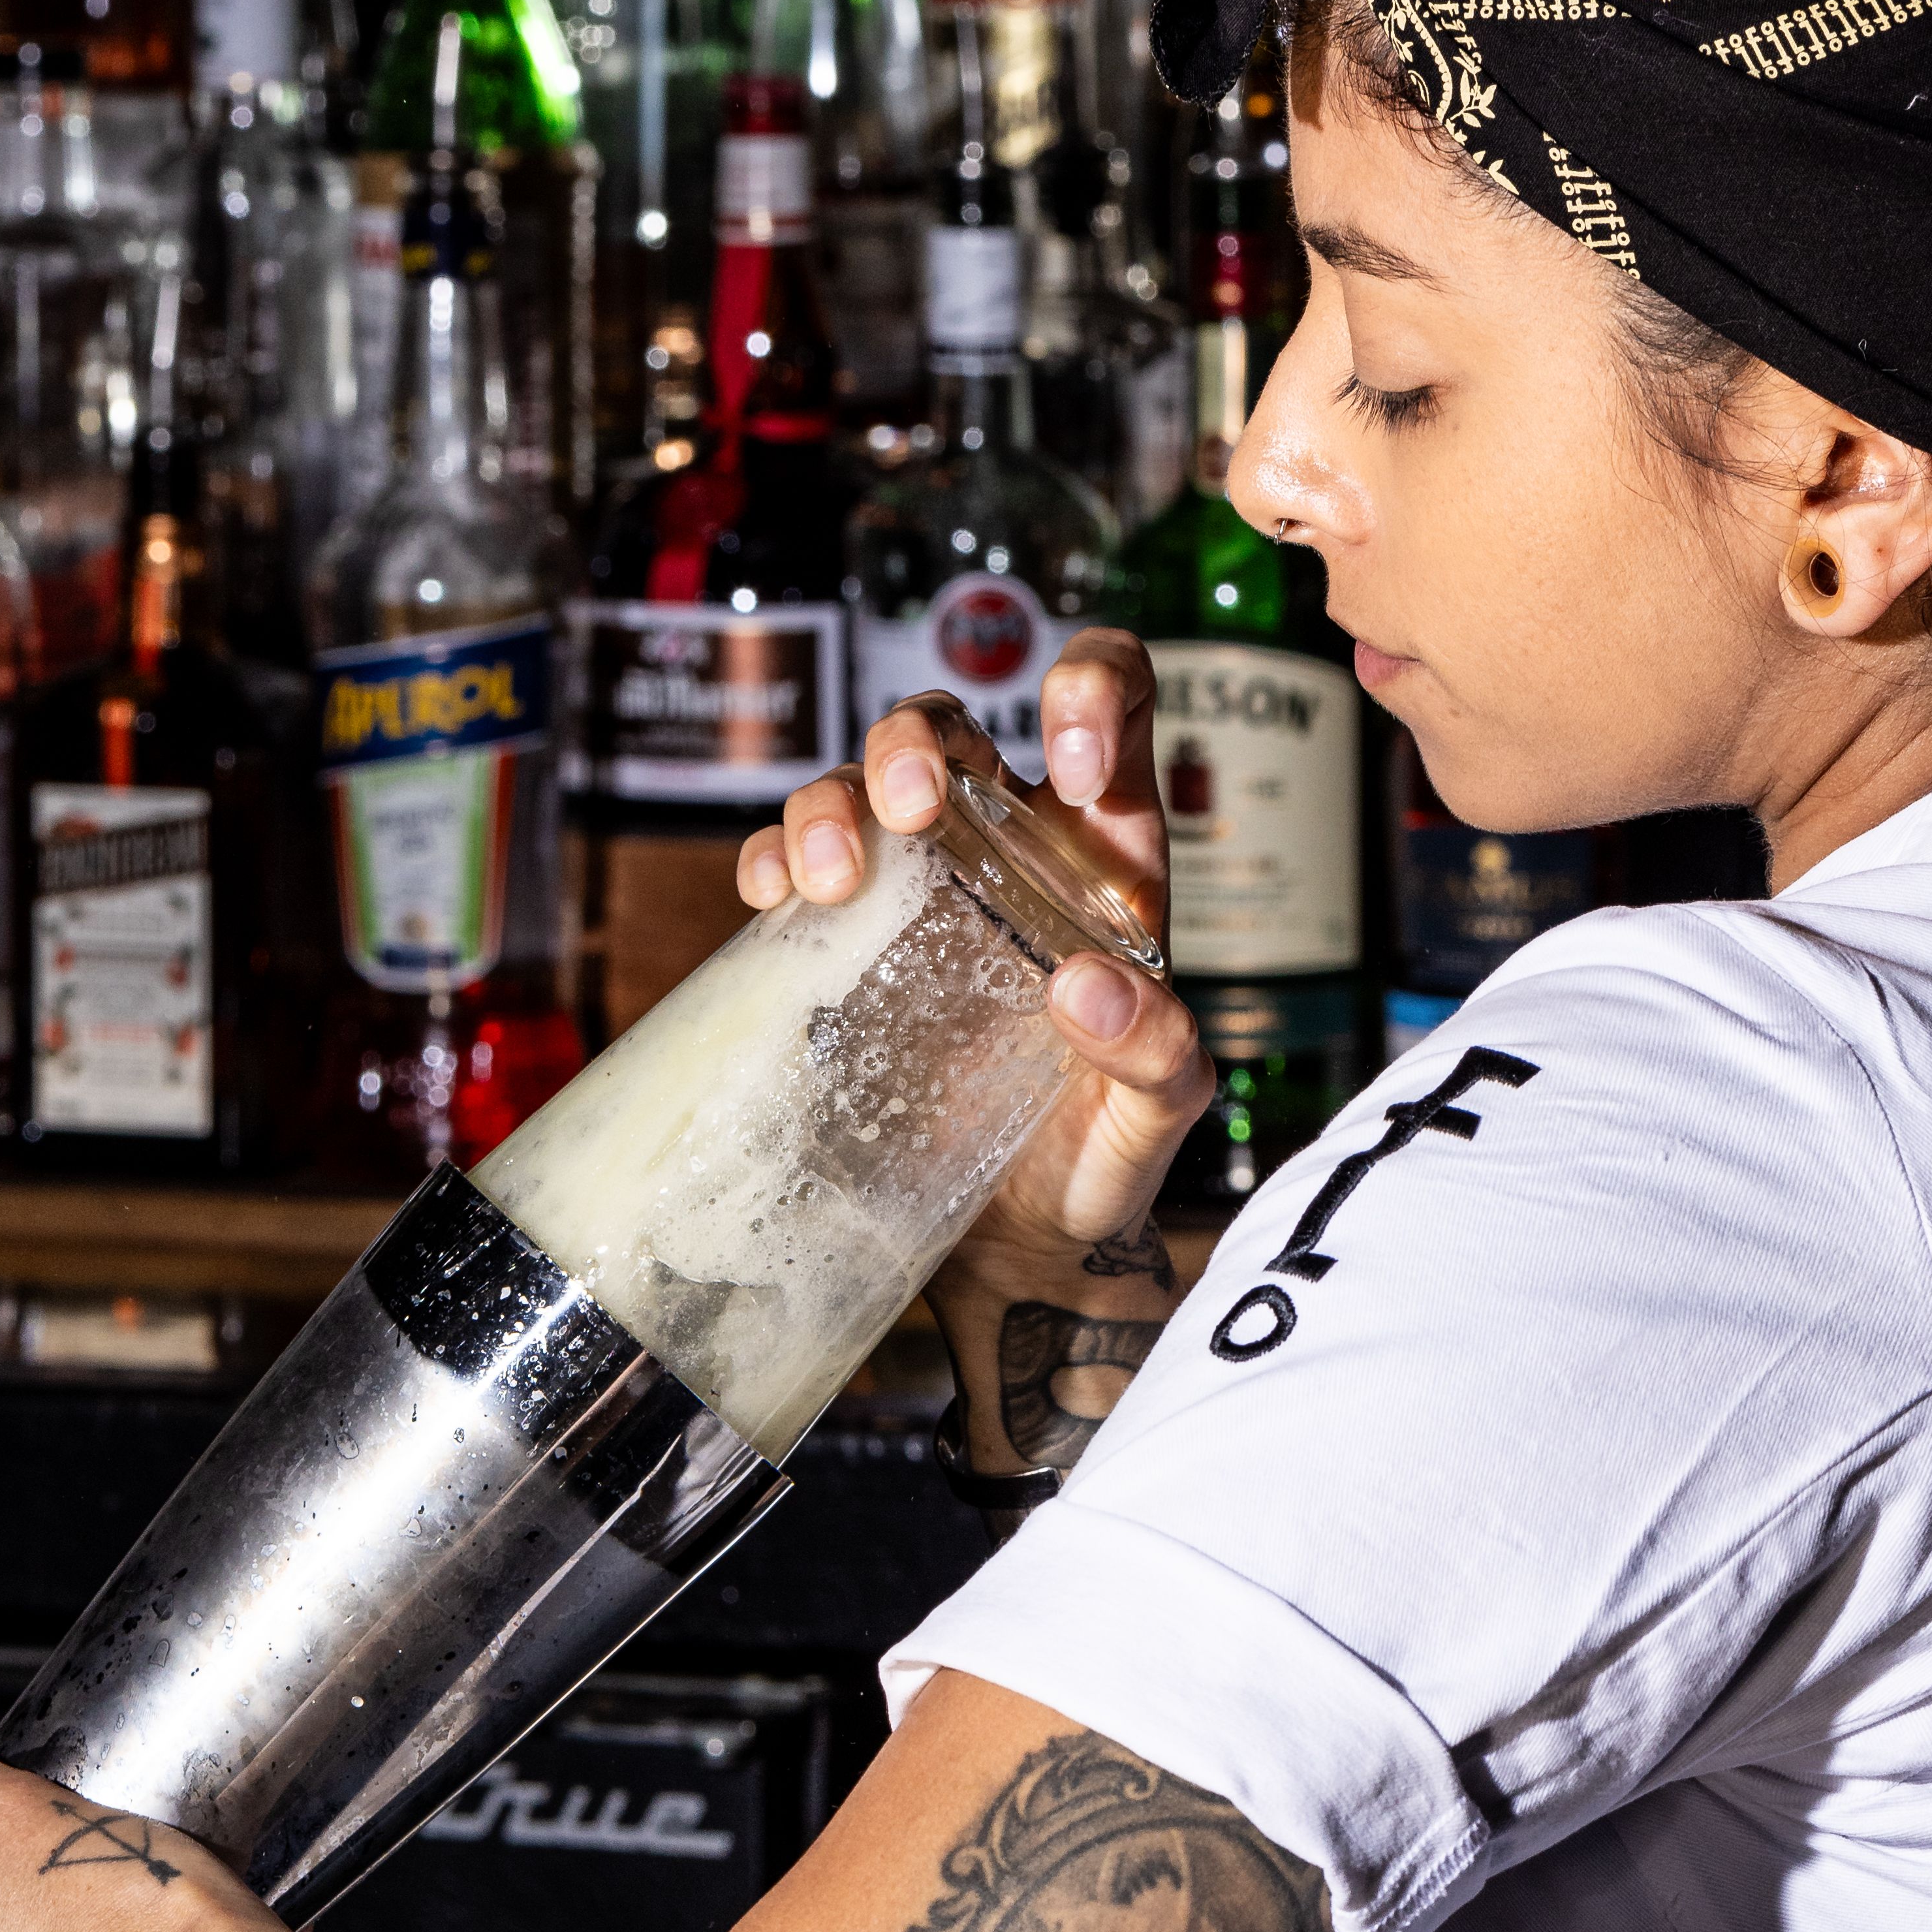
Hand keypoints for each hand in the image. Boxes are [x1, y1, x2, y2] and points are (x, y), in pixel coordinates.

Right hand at [737, 648, 1209, 1300]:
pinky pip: (790, 862)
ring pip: (855, 778)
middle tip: (910, 807)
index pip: (1109, 699)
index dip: (1089, 684)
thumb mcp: (1156, 1116)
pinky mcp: (845, 945)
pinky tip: (775, 897)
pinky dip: (771, 857)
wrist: (1013, 1247)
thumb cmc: (1098, 1161)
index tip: (1069, 761)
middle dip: (916, 739)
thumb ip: (1160, 1056)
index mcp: (1101, 855)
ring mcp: (917, 892)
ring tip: (832, 875)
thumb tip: (1091, 989)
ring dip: (832, 799)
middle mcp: (1004, 850)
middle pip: (950, 724)